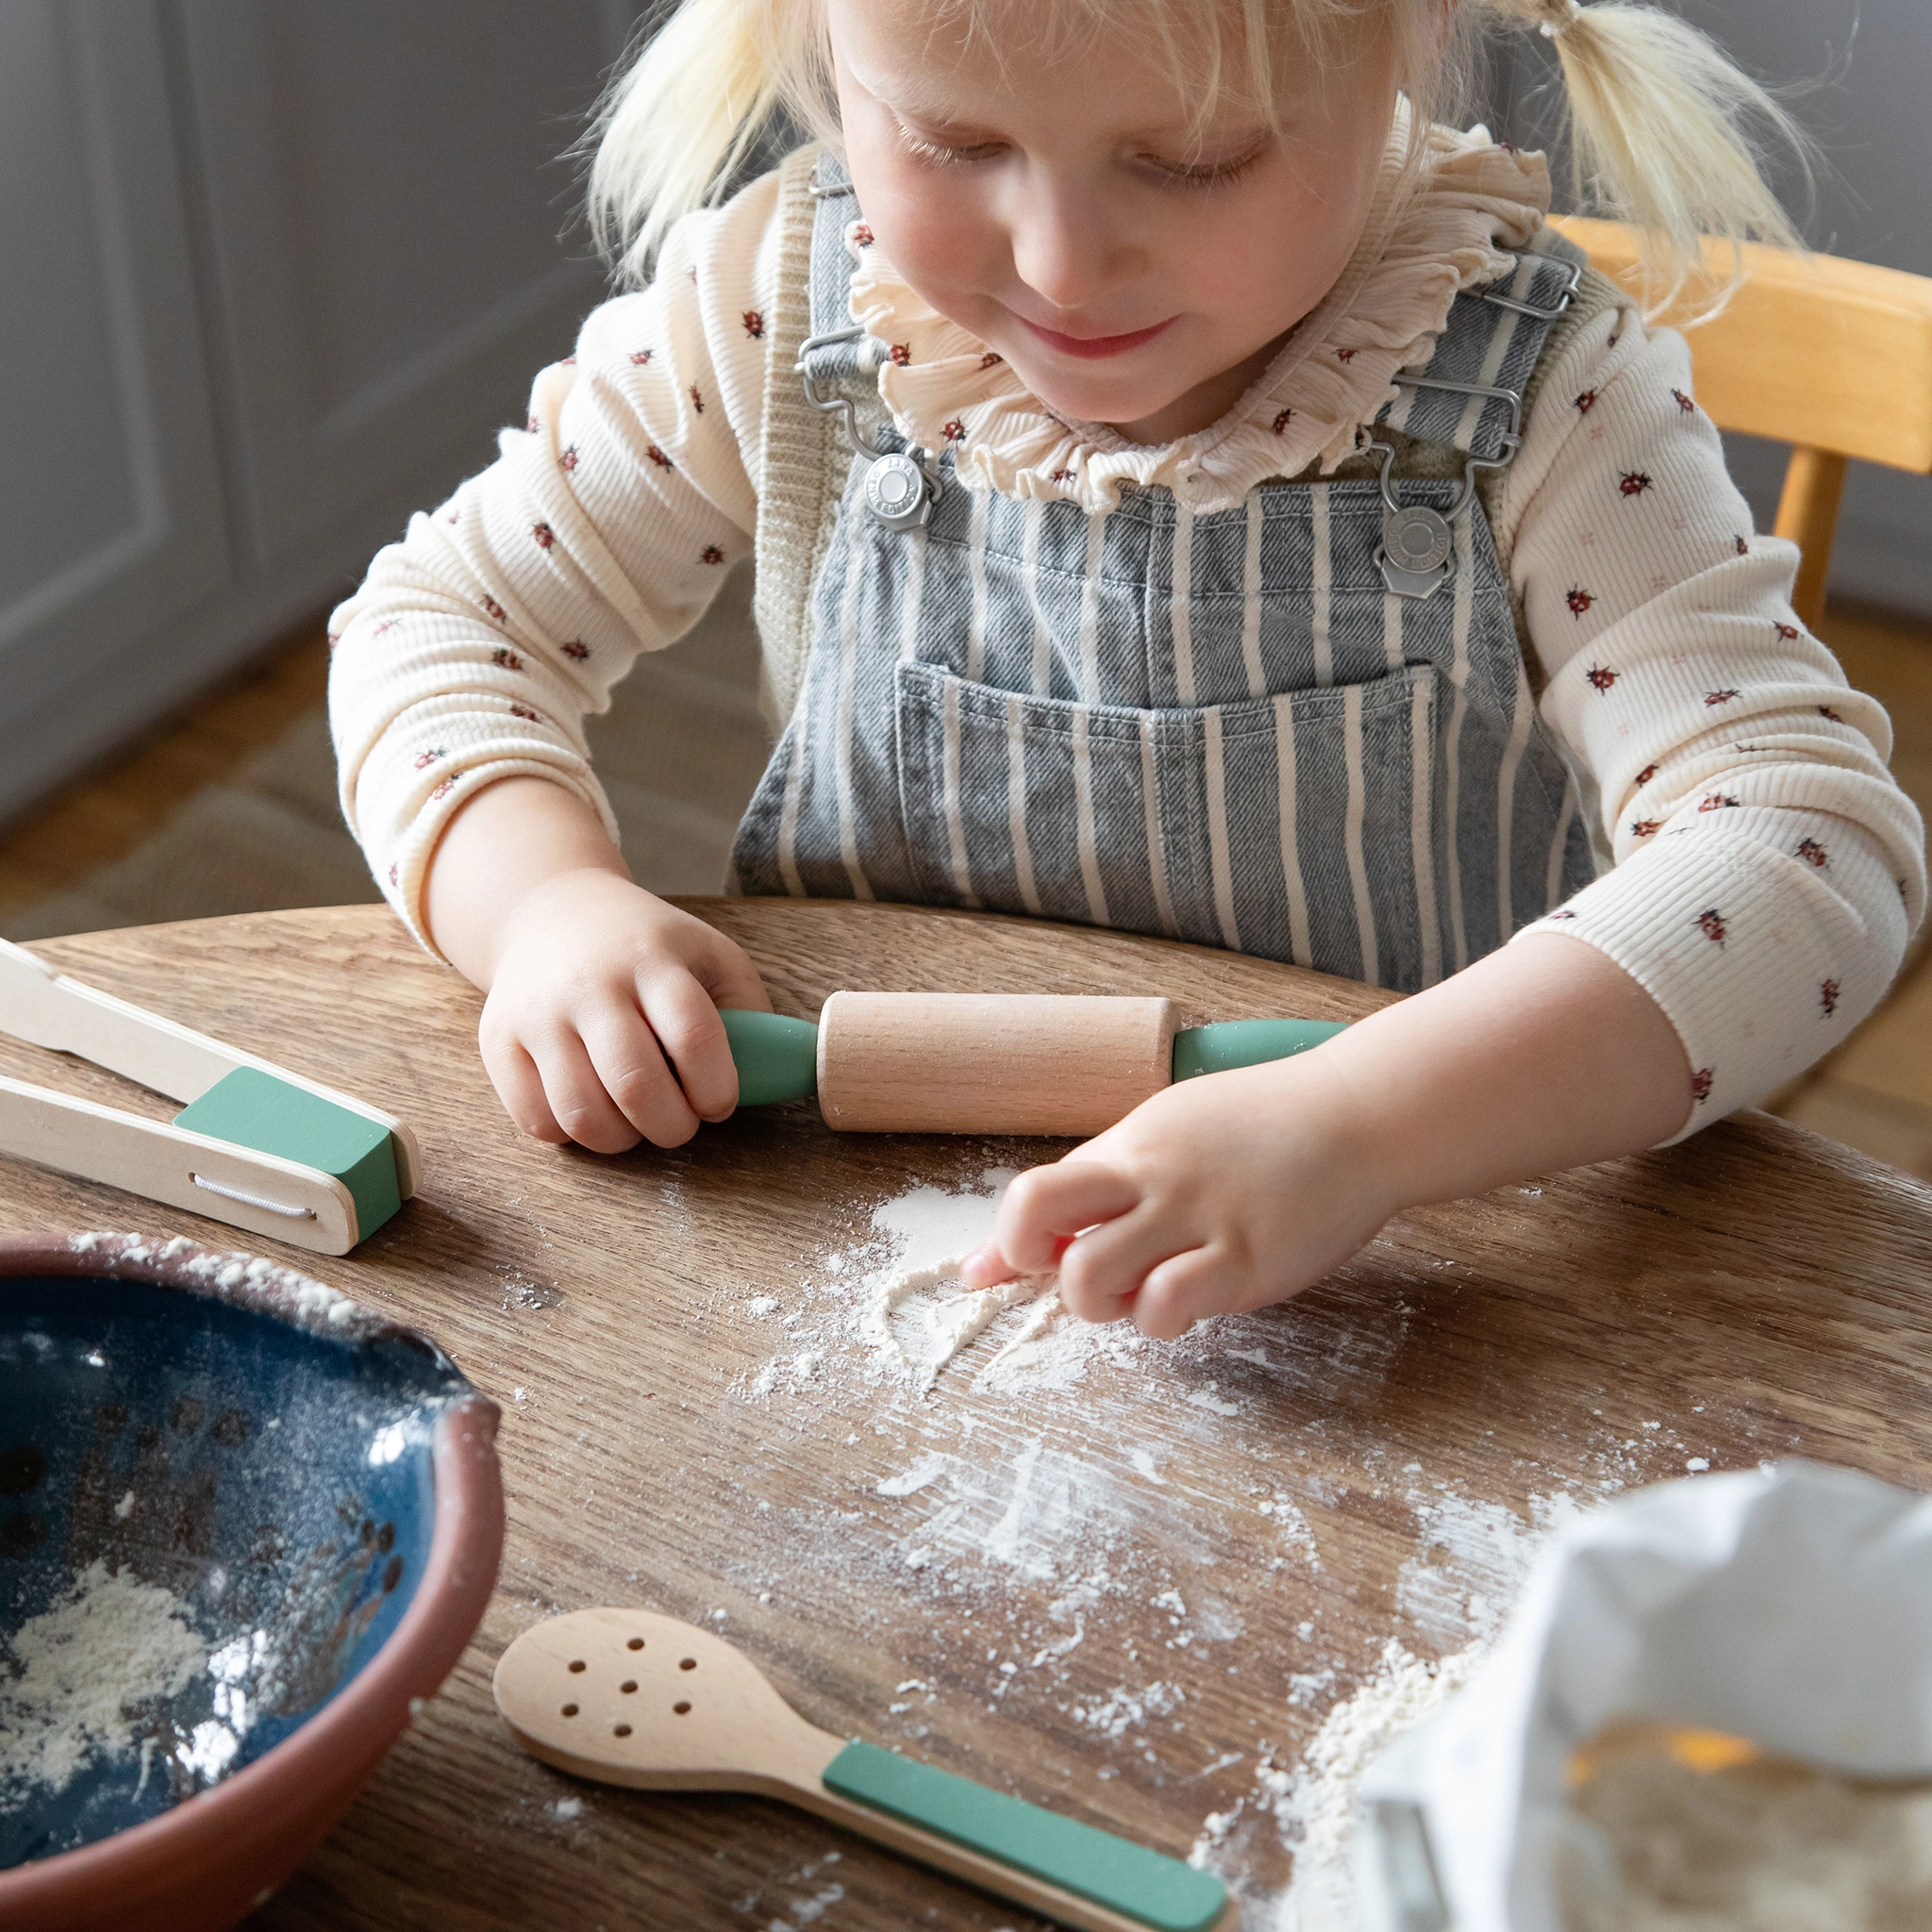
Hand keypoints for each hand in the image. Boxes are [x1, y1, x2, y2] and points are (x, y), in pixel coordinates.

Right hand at [477, 870, 769, 1150]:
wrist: (552, 912)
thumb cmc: (647, 946)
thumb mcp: (709, 953)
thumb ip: (748, 1008)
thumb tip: (777, 1072)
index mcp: (653, 959)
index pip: (692, 1033)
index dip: (715, 1086)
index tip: (719, 1103)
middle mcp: (590, 984)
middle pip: (636, 1084)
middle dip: (673, 1126)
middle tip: (682, 1122)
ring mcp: (538, 1014)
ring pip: (582, 1114)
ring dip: (624, 1140)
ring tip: (638, 1123)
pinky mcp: (498, 1042)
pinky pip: (536, 1121)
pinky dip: (574, 1136)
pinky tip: (595, 1112)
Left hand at [959, 1051, 1397, 1339]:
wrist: (1359, 1117)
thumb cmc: (1257, 1128)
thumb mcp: (1164, 1133)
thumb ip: (1088, 1188)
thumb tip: (990, 1260)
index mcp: (1129, 1147)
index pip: (1031, 1196)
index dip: (1012, 1243)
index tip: (1033, 1261)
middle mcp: (1153, 1181)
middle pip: (1045, 1235)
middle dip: (1048, 1277)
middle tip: (1094, 1279)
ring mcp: (1197, 1221)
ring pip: (1094, 1282)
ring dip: (1107, 1306)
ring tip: (1149, 1291)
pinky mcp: (1246, 1261)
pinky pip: (1169, 1306)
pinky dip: (1163, 1320)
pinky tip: (1192, 1301)